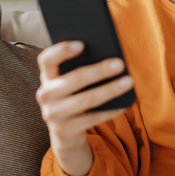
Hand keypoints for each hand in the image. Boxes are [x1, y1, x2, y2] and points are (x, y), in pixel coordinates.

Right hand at [35, 40, 133, 175]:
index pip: (47, 59)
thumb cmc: (73, 97)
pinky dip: (110, 111)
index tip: (82, 44)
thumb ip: (78, 69)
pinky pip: (92, 118)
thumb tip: (108, 57)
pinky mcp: (64, 130)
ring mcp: (53, 114)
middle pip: (75, 79)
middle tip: (120, 64)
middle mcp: (46, 94)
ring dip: (110, 90)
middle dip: (99, 71)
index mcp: (47, 76)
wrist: (64, 132)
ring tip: (128, 81)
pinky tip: (124, 105)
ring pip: (87, 99)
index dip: (62, 50)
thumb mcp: (70, 83)